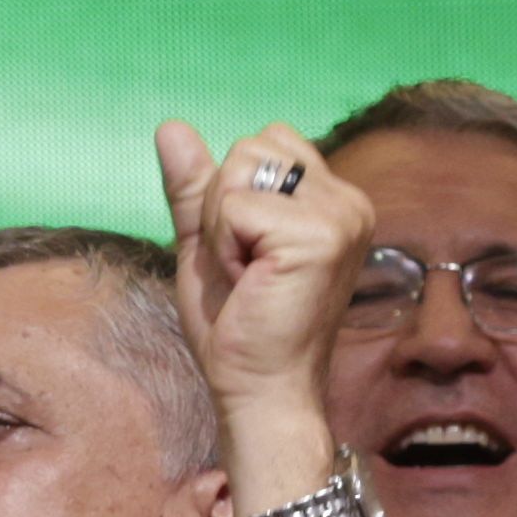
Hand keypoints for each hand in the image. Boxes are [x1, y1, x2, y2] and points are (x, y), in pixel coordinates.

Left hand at [155, 120, 377, 410]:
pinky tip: (250, 282)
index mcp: (332, 199)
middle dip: (223, 207)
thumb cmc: (240, 328)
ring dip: (222, 226)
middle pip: (249, 147)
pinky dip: (224, 245)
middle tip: (245, 269)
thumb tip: (169, 126)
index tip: (248, 256)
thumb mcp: (209, 244)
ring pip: (240, 167)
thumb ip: (196, 188)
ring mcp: (341, 214)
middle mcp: (347, 200)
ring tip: (248, 274)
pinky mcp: (321, 234)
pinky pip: (236, 205)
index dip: (232, 196)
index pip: (264, 142)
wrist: (259, 390)